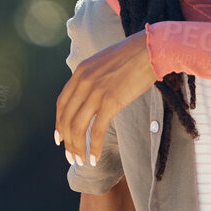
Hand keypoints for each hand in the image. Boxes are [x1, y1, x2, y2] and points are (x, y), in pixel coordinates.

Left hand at [56, 30, 153, 165]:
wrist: (151, 49)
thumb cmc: (133, 56)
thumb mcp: (104, 62)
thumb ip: (93, 78)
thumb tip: (91, 96)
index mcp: (79, 72)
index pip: (62, 104)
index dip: (59, 124)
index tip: (60, 138)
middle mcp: (83, 82)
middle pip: (67, 119)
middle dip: (67, 141)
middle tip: (71, 156)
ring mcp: (96, 92)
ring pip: (78, 127)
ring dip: (77, 147)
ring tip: (81, 161)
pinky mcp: (111, 102)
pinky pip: (97, 130)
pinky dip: (94, 147)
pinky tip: (94, 159)